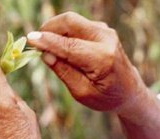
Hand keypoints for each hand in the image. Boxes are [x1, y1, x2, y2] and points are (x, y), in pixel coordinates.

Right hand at [28, 12, 159, 138]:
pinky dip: (64, 32)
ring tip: (47, 47)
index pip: (69, 46)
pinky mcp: (102, 30)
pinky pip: (78, 25)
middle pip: (70, 21)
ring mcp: (106, 32)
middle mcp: (106, 40)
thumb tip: (45, 54)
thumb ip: (64, 72)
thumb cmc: (105, 97)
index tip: (30, 39)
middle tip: (36, 40)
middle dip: (49, 27)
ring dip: (56, 30)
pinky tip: (60, 47)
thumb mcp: (82, 92)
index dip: (47, 41)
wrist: (129, 91)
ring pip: (72, 21)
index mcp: (102, 60)